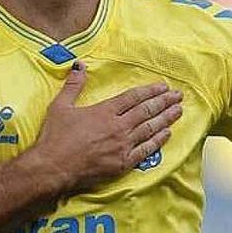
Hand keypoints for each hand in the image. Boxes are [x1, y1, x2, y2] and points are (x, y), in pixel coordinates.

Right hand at [28, 61, 182, 193]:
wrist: (53, 167)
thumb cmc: (54, 137)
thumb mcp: (60, 106)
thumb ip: (73, 85)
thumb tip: (79, 65)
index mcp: (104, 111)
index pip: (133, 97)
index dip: (150, 91)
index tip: (163, 86)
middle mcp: (118, 126)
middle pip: (146, 111)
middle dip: (164, 102)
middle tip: (179, 96)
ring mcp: (122, 145)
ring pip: (150, 129)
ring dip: (166, 119)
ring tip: (178, 111)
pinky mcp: (123, 163)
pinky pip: (145, 150)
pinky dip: (158, 141)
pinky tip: (167, 134)